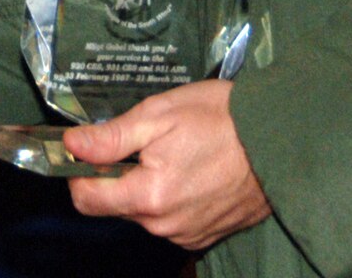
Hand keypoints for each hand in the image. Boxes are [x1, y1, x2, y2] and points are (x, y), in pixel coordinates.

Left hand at [63, 81, 269, 248]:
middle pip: (115, 206)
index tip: (88, 150)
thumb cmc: (221, 119)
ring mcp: (188, 234)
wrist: (281, 140)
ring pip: (143, 214)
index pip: (86, 200)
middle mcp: (166, 226)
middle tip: (143, 141)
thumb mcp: (159, 114)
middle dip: (118, 176)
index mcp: (149, 196)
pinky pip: (170, 221)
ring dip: (145, 187)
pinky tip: (191, 171)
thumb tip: (70, 145)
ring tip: (173, 153)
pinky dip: (170, 199)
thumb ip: (112, 137)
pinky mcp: (206, 236)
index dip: (78, 173)